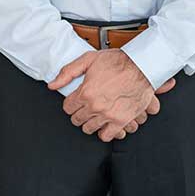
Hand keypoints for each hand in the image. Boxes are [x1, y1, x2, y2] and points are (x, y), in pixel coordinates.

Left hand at [49, 50, 173, 141]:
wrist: (141, 66)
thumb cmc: (118, 61)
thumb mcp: (89, 59)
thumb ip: (68, 72)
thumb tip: (53, 84)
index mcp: (86, 92)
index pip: (67, 108)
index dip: (70, 103)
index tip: (75, 101)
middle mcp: (95, 106)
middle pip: (76, 119)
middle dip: (79, 113)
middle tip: (85, 106)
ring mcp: (108, 115)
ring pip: (89, 128)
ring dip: (90, 122)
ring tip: (94, 114)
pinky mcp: (121, 121)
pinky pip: (106, 136)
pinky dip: (104, 132)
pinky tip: (104, 124)